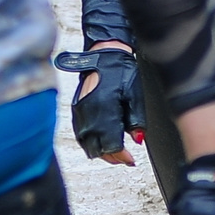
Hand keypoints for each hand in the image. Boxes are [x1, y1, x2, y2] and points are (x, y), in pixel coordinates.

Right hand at [54, 43, 140, 163]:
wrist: (104, 54)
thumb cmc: (120, 71)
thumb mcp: (135, 96)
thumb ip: (136, 120)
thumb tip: (138, 140)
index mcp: (105, 112)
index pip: (111, 146)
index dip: (122, 157)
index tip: (131, 160)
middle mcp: (90, 116)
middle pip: (97, 150)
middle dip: (112, 156)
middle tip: (125, 158)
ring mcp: (81, 114)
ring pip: (87, 145)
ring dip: (100, 151)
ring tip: (114, 150)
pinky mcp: (76, 110)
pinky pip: (81, 135)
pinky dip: (90, 142)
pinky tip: (100, 140)